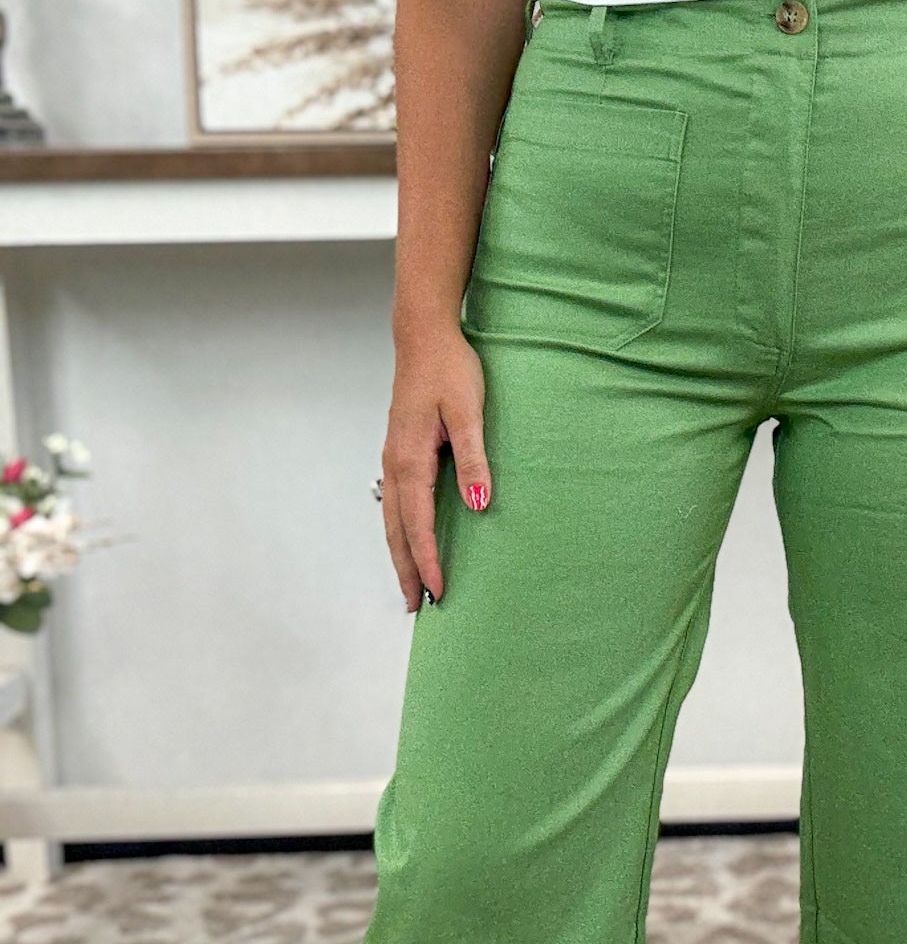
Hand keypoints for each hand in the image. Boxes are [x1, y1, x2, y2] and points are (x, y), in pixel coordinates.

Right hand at [380, 325, 491, 609]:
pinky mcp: (399, 451)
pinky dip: (400, 529)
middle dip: (406, 568)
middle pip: (397, 530)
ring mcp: (393, 458)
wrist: (424, 337)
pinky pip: (395, 502)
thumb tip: (476, 502)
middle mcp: (395, 464)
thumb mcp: (469, 412)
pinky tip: (409, 538)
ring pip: (392, 518)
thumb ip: (474, 458)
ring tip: (410, 582)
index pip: (419, 524)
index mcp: (411, 460)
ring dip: (400, 552)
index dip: (428, 560)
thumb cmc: (449, 370)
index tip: (437, 591)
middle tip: (415, 606)